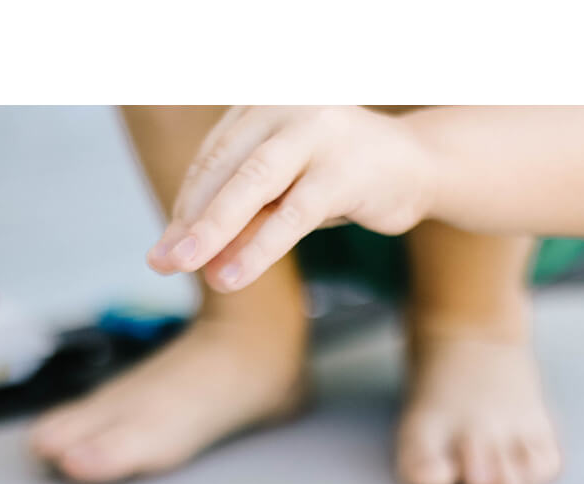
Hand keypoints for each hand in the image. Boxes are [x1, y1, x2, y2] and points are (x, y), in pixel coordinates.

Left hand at [146, 106, 434, 291]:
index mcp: (262, 107)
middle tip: (160, 262)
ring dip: (215, 231)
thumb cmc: (346, 178)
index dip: (188, 206)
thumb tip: (195, 258)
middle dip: (190, 220)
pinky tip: (234, 277)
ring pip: (252, 186)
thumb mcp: (288, 193)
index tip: (170, 246)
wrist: (422, 167)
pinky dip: (259, 248)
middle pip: (223, 169)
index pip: (212, 159)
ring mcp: (316, 134)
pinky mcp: (343, 170)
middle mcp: (284, 109)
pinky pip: (292, 215)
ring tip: (189, 269)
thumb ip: (246, 217)